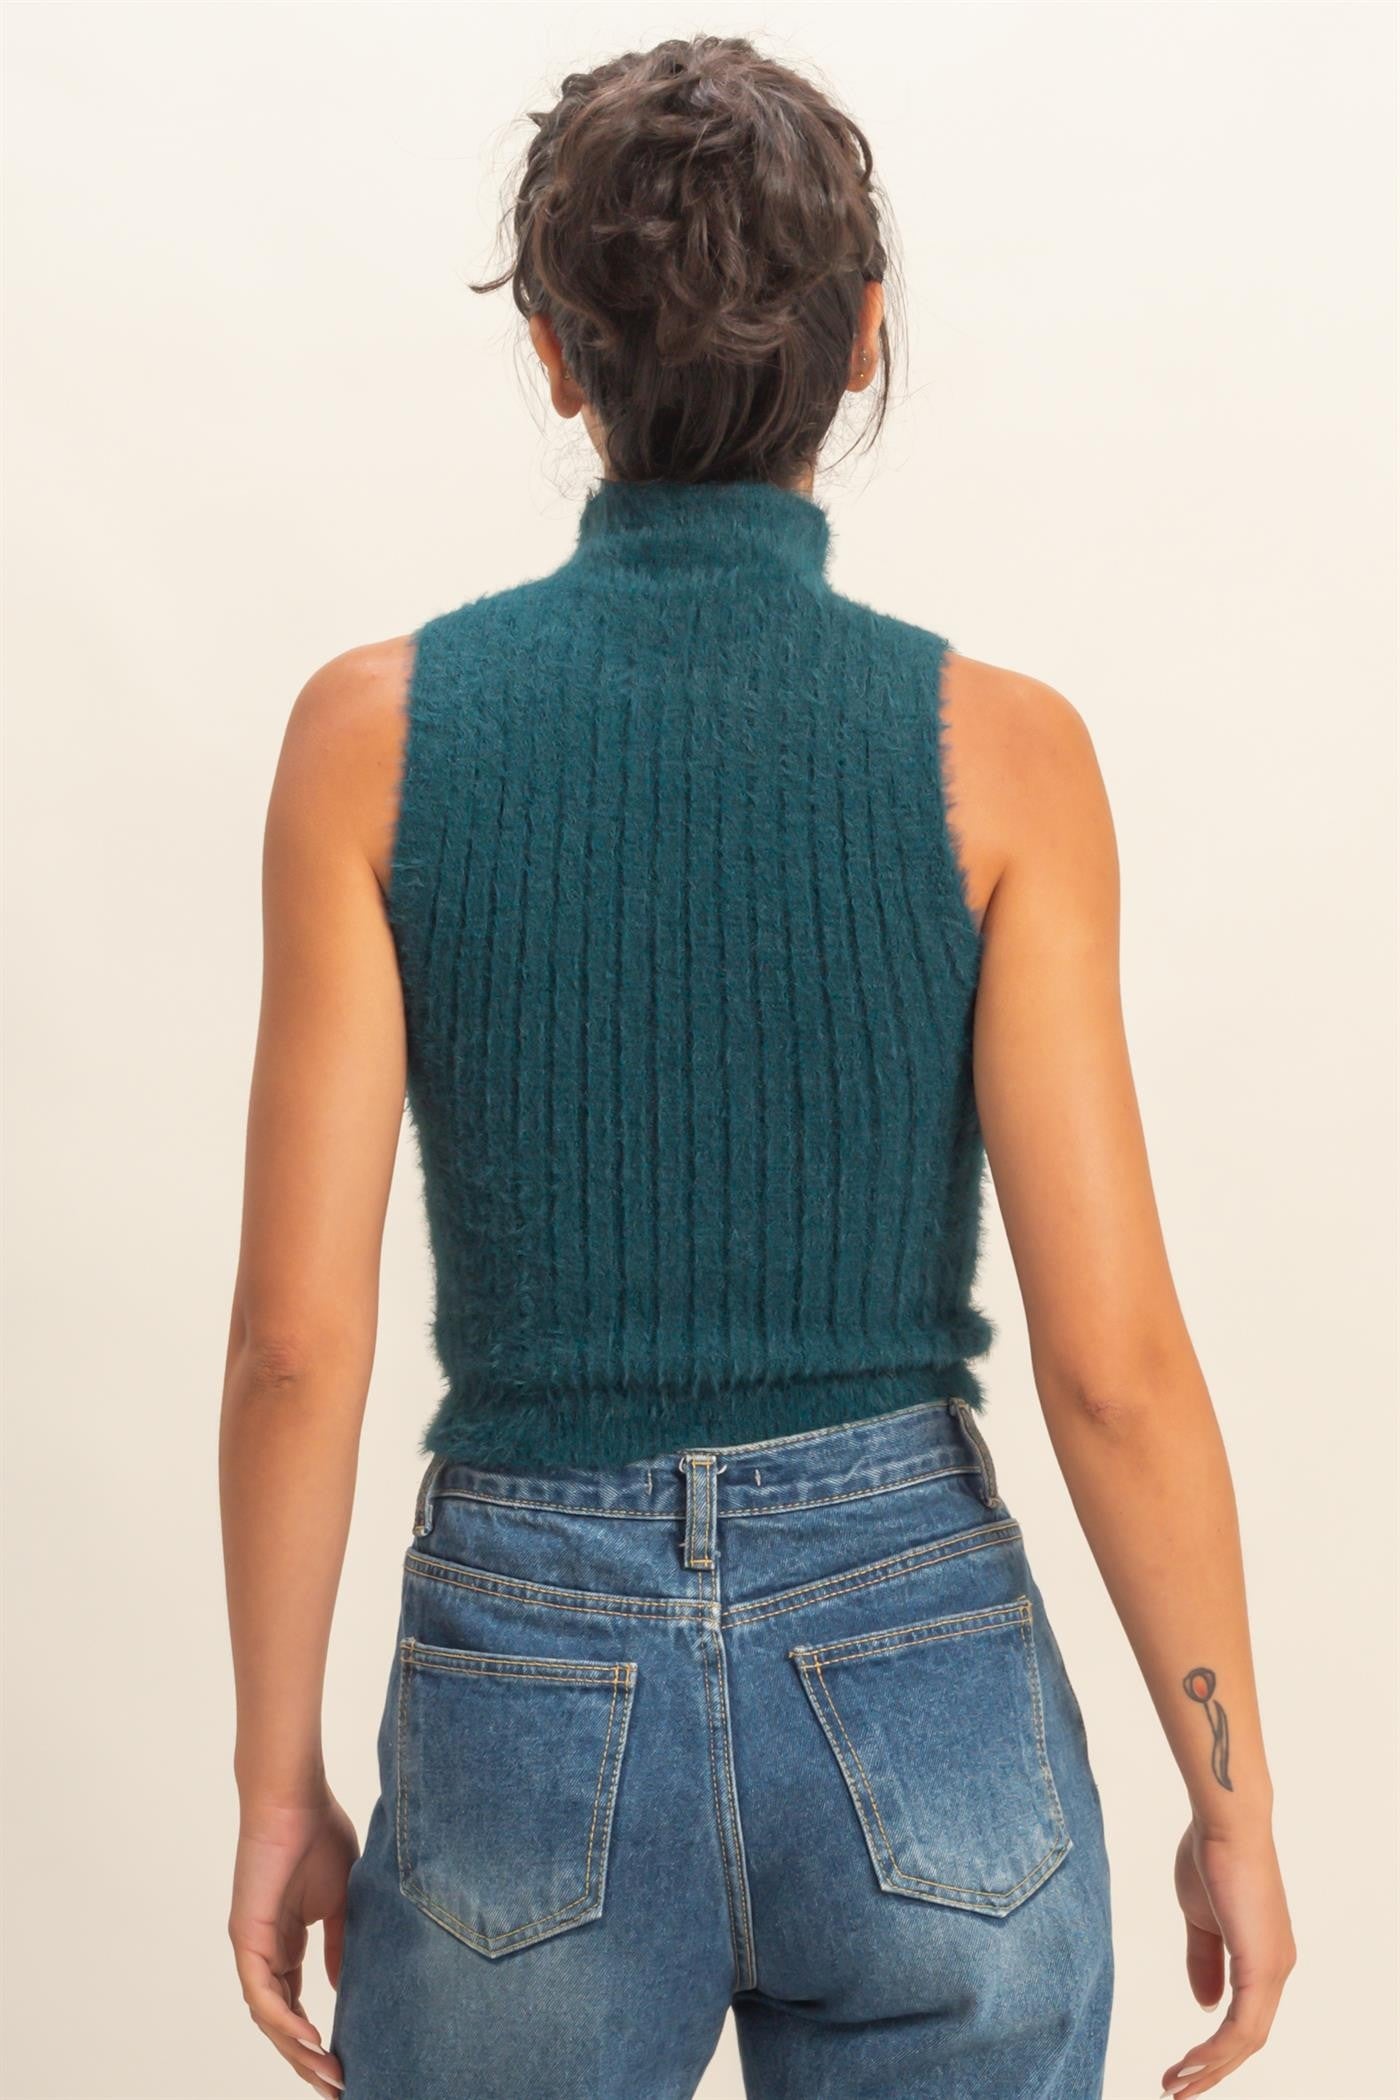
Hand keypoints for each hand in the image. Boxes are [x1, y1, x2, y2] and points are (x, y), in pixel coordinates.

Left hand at [229, 1793, 358, 2095]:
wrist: (294, 1797)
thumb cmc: (318, 1833)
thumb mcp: (340, 1900)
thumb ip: (338, 1943)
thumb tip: (341, 1988)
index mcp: (285, 1942)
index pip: (296, 2004)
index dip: (317, 2037)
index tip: (346, 2062)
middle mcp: (264, 1952)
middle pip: (282, 2021)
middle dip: (308, 2058)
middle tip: (338, 2086)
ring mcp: (252, 1947)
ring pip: (270, 2017)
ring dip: (299, 2050)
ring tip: (329, 2074)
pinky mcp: (247, 1937)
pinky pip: (262, 1994)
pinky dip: (285, 2021)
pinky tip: (312, 2040)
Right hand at [1159, 1818, 1296, 2095]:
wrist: (1225, 1823)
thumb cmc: (1211, 1858)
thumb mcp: (1201, 1919)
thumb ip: (1204, 1961)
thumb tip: (1205, 2005)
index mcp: (1264, 1957)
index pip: (1245, 2020)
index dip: (1215, 2049)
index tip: (1182, 2066)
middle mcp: (1277, 1969)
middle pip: (1248, 2040)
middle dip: (1211, 2070)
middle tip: (1177, 2090)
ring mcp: (1274, 1968)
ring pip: (1247, 2040)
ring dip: (1210, 2067)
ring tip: (1175, 2084)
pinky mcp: (1262, 1965)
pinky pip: (1243, 2025)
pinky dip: (1216, 2049)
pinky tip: (1192, 2062)